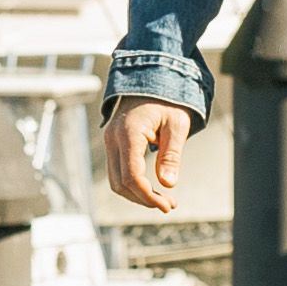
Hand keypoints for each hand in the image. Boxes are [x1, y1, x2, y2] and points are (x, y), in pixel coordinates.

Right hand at [102, 98, 194, 212]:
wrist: (150, 79)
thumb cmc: (167, 101)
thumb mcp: (177, 125)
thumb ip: (171, 154)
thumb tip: (168, 184)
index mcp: (129, 132)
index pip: (132, 175)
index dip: (148, 196)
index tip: (167, 206)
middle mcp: (112, 138)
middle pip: (120, 183)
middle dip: (144, 199)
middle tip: (169, 205)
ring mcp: (109, 141)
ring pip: (115, 182)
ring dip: (137, 195)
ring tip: (163, 199)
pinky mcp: (112, 145)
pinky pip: (117, 172)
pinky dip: (132, 185)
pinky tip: (151, 188)